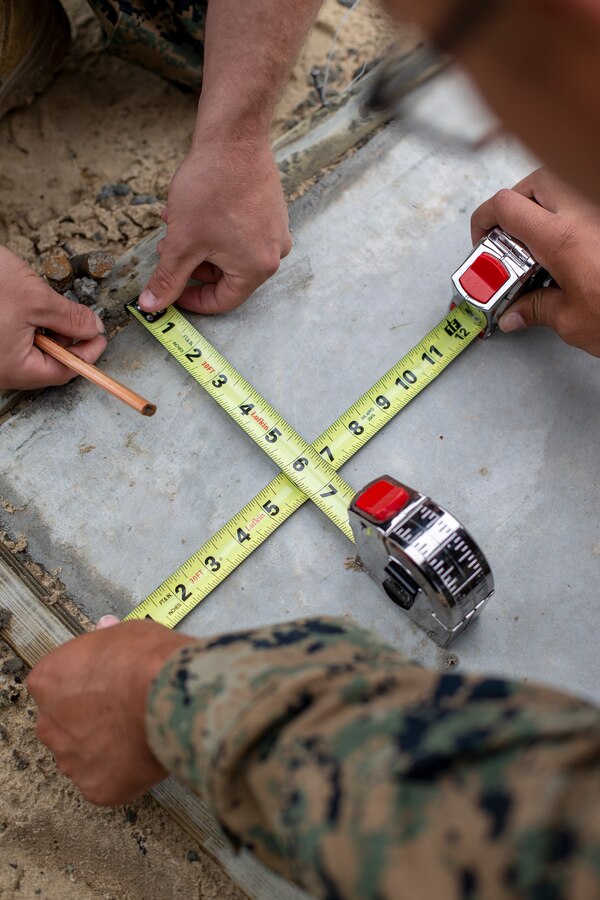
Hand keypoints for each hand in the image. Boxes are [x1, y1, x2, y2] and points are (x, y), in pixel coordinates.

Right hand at [0, 247, 106, 389]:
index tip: (100, 335)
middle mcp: (1, 370)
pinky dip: (25, 327)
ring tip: (45, 305)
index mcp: (15, 368)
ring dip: (45, 332)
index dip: (87, 353)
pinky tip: (26, 306)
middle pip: (46, 364)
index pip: (64, 371)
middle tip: (78, 317)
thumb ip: (69, 317)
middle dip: (65, 340)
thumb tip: (93, 328)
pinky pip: (12, 343)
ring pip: (29, 352)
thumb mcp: (35, 298)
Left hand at [28, 619, 193, 805]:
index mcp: (48, 681)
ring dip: (103, 747)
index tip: (107, 683)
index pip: (56, 684)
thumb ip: (108, 640)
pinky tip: (143, 753)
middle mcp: (49, 723)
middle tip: (123, 709)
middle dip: (88, 719)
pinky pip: (106, 780)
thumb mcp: (127, 632)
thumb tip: (106, 631)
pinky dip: (122, 772)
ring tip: (137, 732)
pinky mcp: (95, 788)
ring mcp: (71, 760)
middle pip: (63, 723)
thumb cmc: (148, 660)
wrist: (173, 696)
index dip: (85, 684)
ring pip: (81, 755)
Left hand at [138, 137, 291, 315]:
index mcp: (256, 269)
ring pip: (231, 253)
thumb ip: (167, 279)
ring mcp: (276, 231)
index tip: (171, 292)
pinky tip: (195, 210)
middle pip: (227, 277)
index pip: (223, 302)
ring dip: (201, 246)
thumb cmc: (212, 188)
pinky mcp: (272, 211)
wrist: (234, 138)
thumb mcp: (182, 242)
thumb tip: (152, 305)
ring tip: (178, 223)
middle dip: (193, 266)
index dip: (191, 300)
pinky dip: (216, 230)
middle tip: (168, 249)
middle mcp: (273, 253)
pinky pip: (241, 233)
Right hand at [471, 168, 599, 356]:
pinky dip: (571, 219)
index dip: (484, 221)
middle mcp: (584, 214)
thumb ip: (537, 310)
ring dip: (545, 208)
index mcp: (561, 238)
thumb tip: (516, 314)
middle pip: (535, 183)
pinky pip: (586, 206)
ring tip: (541, 246)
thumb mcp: (572, 321)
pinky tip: (573, 250)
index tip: (482, 244)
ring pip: (564, 187)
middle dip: (515, 208)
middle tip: (511, 242)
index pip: (505, 206)